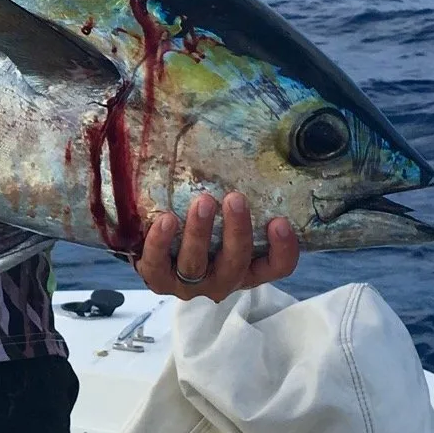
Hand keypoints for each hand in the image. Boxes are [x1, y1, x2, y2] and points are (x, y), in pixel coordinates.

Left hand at [135, 192, 298, 301]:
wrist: (150, 250)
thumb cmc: (196, 227)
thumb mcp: (222, 218)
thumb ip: (234, 198)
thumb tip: (249, 148)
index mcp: (245, 267)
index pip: (275, 267)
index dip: (283, 250)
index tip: (281, 221)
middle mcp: (221, 280)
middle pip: (235, 263)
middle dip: (237, 231)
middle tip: (235, 198)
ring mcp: (189, 285)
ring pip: (196, 265)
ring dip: (200, 233)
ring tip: (203, 202)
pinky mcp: (158, 280)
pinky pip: (158, 265)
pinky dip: (161, 242)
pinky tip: (167, 219)